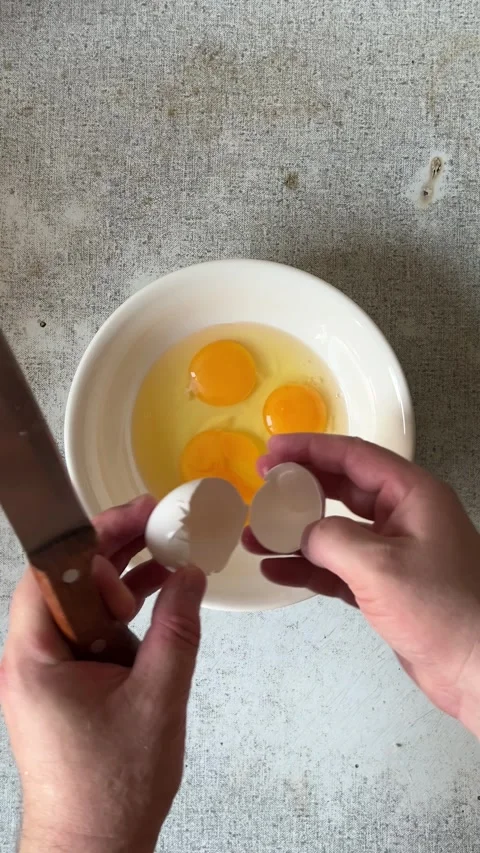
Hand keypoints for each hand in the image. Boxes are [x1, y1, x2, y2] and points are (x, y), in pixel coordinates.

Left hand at [0, 496, 205, 852]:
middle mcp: (34, 657)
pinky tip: (160, 594)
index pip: (51, 574)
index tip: (138, 523)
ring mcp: (50, 670)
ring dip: (123, 575)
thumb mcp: (157, 698)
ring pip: (83, 603)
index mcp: (36, 657)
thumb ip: (176, 630)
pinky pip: (94, 630)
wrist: (93, 849)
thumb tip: (191, 575)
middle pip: (68, 580)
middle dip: (112, 545)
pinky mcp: (69, 683)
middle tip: (156, 517)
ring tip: (166, 546)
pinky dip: (125, 610)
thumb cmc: (113, 787)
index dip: (94, 543)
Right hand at [244, 435, 479, 734]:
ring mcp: (393, 551)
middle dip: (298, 488)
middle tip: (259, 487)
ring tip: (255, 536)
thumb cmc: (442, 609)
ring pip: (334, 530)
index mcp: (411, 494)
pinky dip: (307, 567)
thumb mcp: (380, 566)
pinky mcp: (384, 586)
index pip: (353, 456)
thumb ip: (332, 539)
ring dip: (295, 532)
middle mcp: (402, 515)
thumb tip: (302, 532)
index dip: (309, 448)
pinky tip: (276, 570)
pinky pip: (337, 567)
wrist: (477, 669)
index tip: (271, 450)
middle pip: (341, 488)